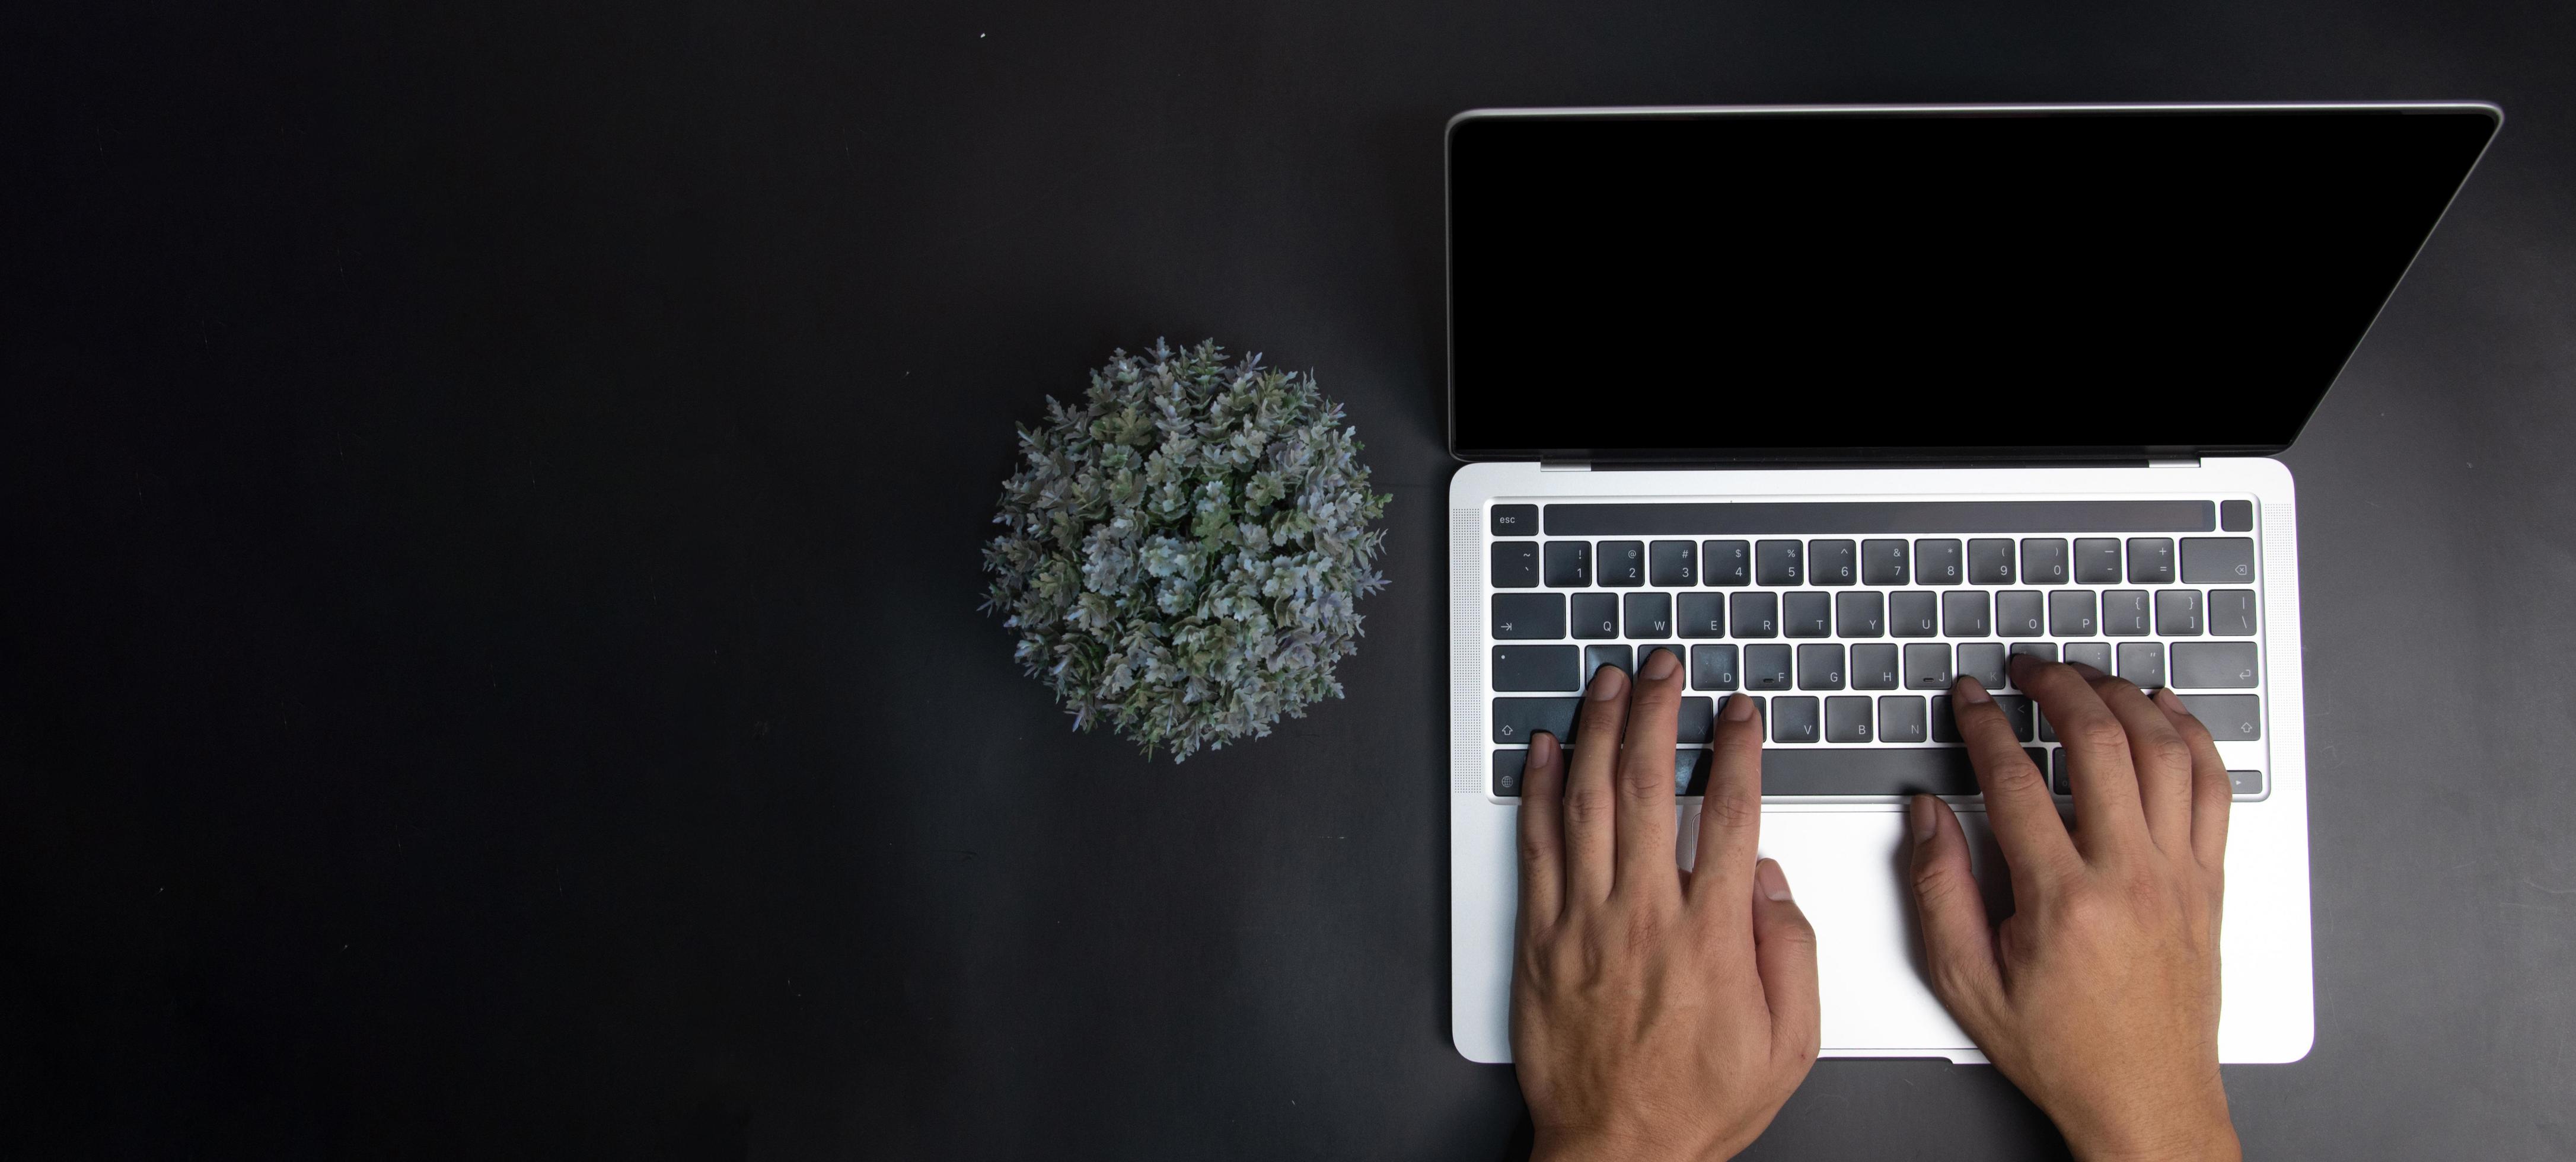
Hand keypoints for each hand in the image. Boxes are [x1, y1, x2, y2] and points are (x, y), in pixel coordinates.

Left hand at [1512, 649, 1819, 1161]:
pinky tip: (1545, 748)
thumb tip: (1772, 882)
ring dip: (1598, 731)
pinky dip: (1539, 790)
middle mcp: (1643, 917)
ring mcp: (1584, 923)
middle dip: (1658, 713)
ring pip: (1587, 801)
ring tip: (1608, 683)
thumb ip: (1792, 952)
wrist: (1617, 1152)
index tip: (1740, 713)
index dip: (1737, 751)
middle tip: (1664, 668)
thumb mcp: (1788, 1042)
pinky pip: (1536, 846)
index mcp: (1711, 937)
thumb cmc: (1696, 1103)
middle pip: (1649, 787)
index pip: (1730, 815)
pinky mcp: (1540, 938)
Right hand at [1911, 656, 2239, 1160]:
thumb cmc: (2063, 1049)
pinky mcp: (2209, 881)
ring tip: (2086, 678)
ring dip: (2122, 697)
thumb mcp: (1968, 981)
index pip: (2016, 779)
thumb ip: (1939, 889)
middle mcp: (2131, 876)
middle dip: (2057, 686)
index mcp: (2064, 900)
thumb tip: (1929, 815)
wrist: (2146, 1099)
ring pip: (2163, 751)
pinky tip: (2166, 711)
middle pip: (2099, 742)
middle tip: (2028, 668)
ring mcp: (2180, 874)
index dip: (1985, 724)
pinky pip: (2213, 787)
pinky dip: (2192, 736)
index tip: (1970, 697)